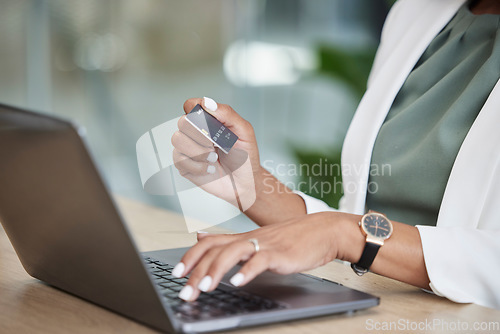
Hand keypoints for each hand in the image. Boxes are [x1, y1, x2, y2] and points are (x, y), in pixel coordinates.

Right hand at [171, 97, 259, 209]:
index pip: (191, 105)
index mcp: (209, 120)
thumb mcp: (244, 132)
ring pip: (178, 140)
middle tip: (214, 144)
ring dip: (199, 151)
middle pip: (182, 122)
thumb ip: (227, 114)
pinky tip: (210, 168)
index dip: (194, 109)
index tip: (208, 120)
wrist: (244, 184)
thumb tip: (207, 103)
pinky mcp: (184, 165)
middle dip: (201, 134)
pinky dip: (198, 166)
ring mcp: (188, 148)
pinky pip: (179, 159)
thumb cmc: (245, 157)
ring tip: (214, 158)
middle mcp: (196, 132)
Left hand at [171, 212, 362, 300]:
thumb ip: (228, 240)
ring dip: (216, 271)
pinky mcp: (281, 253)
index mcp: (242, 238)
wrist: (322, 230)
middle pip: (215, 250)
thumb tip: (201, 236)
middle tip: (185, 292)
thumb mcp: (255, 238)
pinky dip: (248, 271)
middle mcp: (249, 239)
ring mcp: (264, 245)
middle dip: (196, 271)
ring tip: (205, 288)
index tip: (176, 274)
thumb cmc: (291, 238)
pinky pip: (261, 260)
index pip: (209, 243)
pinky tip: (238, 282)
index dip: (190, 256)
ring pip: (233, 253)